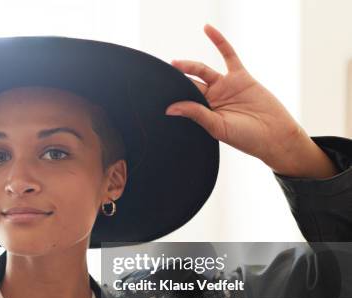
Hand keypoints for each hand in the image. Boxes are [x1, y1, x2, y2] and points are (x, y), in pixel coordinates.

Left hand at [166, 24, 337, 178]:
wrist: (275, 135)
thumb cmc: (246, 138)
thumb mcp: (217, 127)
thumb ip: (196, 114)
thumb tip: (171, 108)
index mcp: (203, 113)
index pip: (182, 100)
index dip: (170, 96)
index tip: (153, 93)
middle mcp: (211, 98)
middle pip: (189, 84)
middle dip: (175, 80)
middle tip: (158, 76)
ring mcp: (225, 86)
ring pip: (202, 70)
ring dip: (188, 66)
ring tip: (173, 63)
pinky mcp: (240, 77)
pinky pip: (228, 55)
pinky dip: (218, 41)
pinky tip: (207, 29)